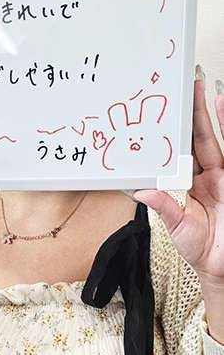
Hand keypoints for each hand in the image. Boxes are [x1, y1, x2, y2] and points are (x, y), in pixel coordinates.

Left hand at [133, 68, 223, 284]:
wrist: (221, 267)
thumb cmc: (201, 249)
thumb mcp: (177, 225)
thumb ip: (162, 206)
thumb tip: (139, 191)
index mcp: (193, 183)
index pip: (183, 151)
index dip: (178, 131)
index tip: (170, 111)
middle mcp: (210, 176)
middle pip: (201, 138)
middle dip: (195, 113)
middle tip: (188, 87)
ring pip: (218, 141)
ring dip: (213, 117)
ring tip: (206, 92)